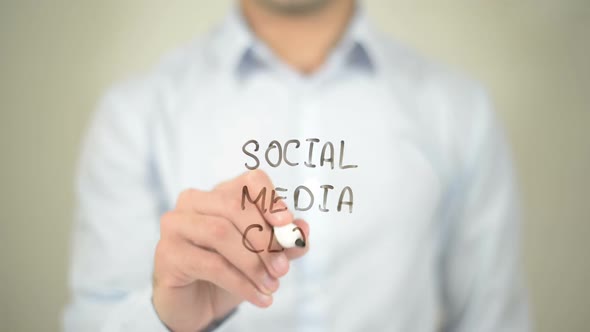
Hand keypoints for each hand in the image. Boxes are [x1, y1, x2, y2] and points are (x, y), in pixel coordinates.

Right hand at [152, 170, 309, 330]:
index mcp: (221, 192)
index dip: (270, 199)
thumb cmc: (230, 268)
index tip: (287, 224)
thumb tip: (302, 230)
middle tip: (283, 268)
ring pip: (220, 233)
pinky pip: (210, 264)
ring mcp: (176, 224)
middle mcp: (194, 201)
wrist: (196, 302)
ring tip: (272, 286)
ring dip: (253, 263)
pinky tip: (259, 298)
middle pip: (234, 206)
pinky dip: (241, 283)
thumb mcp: (263, 255)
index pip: (250, 181)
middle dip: (264, 239)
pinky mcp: (167, 253)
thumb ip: (283, 241)